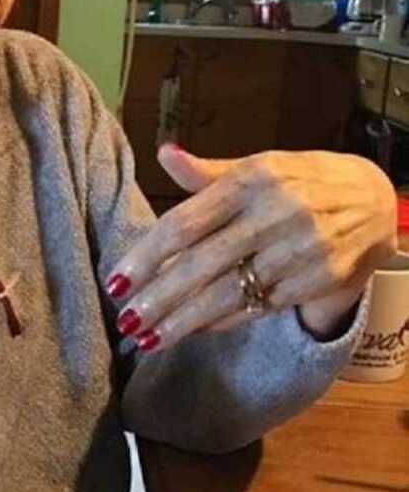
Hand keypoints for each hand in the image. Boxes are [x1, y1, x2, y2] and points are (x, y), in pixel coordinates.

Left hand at [106, 145, 396, 350]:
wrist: (374, 202)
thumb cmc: (299, 181)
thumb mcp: (257, 166)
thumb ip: (206, 172)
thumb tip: (164, 153)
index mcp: (251, 181)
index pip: (186, 223)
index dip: (147, 256)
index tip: (116, 281)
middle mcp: (275, 214)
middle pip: (202, 264)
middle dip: (159, 297)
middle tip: (125, 319)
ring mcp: (299, 251)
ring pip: (229, 293)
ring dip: (183, 320)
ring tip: (147, 337)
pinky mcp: (316, 281)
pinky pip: (257, 308)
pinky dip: (220, 322)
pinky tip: (190, 331)